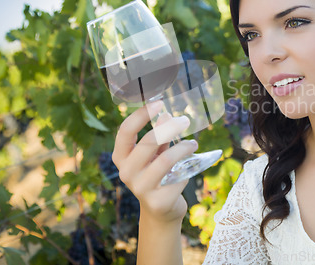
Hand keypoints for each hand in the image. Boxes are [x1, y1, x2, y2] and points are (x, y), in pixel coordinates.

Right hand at [112, 100, 196, 222]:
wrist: (161, 210)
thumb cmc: (157, 175)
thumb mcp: (154, 154)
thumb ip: (158, 136)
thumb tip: (167, 114)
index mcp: (121, 157)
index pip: (125, 131)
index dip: (141, 115)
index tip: (159, 103)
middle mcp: (126, 172)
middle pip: (149, 142)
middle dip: (170, 127)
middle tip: (185, 120)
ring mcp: (140, 189)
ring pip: (166, 159)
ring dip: (183, 147)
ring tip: (193, 143)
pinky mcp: (158, 201)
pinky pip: (178, 177)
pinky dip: (187, 168)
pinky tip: (191, 166)